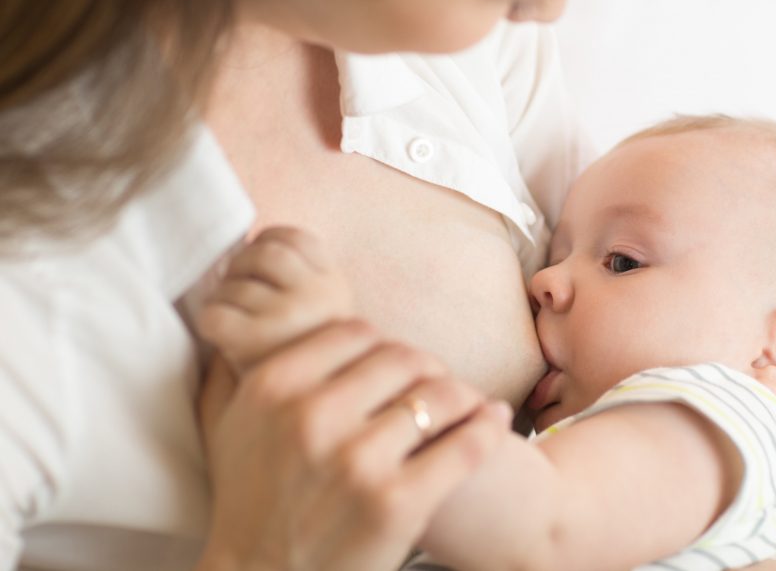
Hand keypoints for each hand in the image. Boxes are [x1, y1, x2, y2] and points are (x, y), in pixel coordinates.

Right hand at [196, 320, 511, 570]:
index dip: (384, 345)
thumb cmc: (248, 506)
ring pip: (440, 394)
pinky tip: (494, 421)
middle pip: (404, 357)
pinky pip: (464, 445)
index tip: (395, 367)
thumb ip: (234, 370)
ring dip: (462, 396)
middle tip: (436, 386)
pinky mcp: (396, 502)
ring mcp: (356, 460)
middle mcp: (312, 415)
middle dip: (427, 368)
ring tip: (468, 405)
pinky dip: (488, 428)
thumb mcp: (226, 430)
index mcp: (274, 387)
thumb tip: (242, 323)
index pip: (357, 332)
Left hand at [197, 226, 353, 369]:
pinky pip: (216, 313)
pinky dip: (211, 321)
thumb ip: (305, 277)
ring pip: (236, 282)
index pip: (294, 238)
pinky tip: (224, 338)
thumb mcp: (323, 314)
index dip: (269, 245)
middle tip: (239, 295)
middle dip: (241, 268)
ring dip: (224, 296)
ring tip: (235, 320)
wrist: (305, 427)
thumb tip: (254, 239)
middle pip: (263, 252)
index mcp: (337, 286)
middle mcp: (320, 296)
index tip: (262, 273)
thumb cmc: (306, 366)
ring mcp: (289, 317)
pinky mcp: (256, 342)